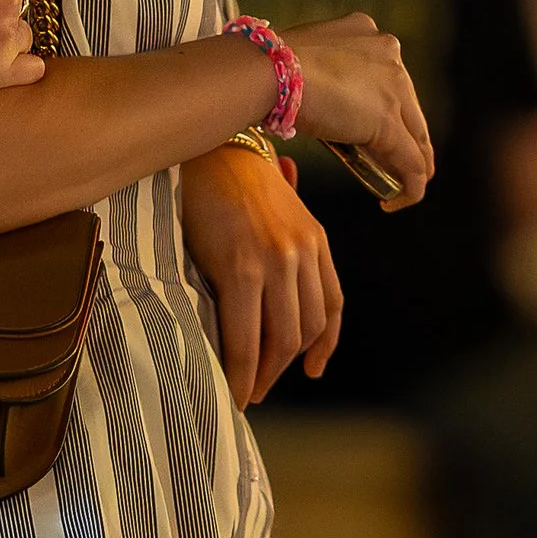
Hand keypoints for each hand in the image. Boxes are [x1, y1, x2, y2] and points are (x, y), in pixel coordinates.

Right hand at [179, 143, 343, 406]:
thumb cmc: (225, 177)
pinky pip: (247, 336)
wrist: (205, 145)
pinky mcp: (243, 268)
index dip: (324, 344)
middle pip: (304, 329)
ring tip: (243, 392)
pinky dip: (242, 369)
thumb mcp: (270, 208)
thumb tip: (264, 280)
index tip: (312, 369)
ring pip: (280, 339)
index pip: (331, 305)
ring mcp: (276, 261)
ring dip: (263, 375)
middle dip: (283, 367)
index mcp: (314, 239)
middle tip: (259, 388)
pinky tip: (232, 384)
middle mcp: (303, 252)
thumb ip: (279, 242)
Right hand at [284, 15, 433, 208]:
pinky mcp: (388, 122)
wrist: (266, 69)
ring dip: (409, 166)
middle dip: (401, 142)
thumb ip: (318, 73)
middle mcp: (389, 56)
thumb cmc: (267, 66)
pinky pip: (411, 162)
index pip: (388, 81)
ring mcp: (394, 88)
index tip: (368, 133)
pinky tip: (396, 202)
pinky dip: (409, 186)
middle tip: (388, 169)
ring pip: (416, 136)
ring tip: (397, 189)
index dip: (383, 111)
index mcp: (368, 34)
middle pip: (408, 109)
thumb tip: (314, 101)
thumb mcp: (302, 61)